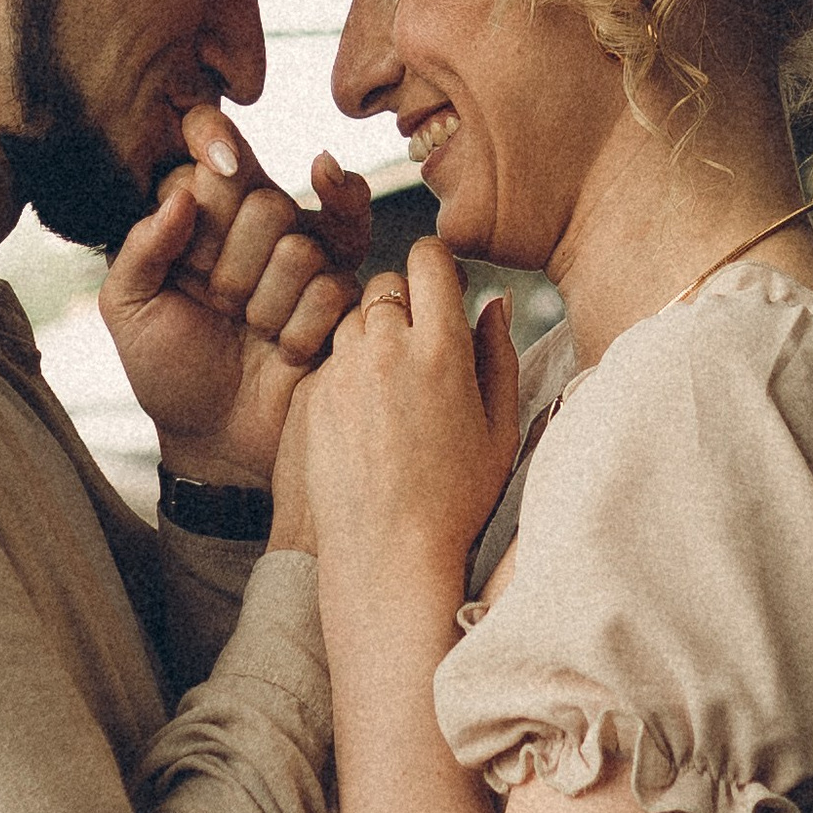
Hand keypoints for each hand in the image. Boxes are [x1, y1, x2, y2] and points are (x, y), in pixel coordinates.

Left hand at [99, 109, 370, 486]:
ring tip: (250, 333)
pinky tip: (283, 351)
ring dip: (265, 308)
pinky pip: (334, 291)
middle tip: (217, 303)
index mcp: (207, 216)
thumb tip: (181, 194)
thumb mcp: (127, 309)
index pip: (220, 155)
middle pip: (266, 204)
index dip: (215, 167)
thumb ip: (141, 246)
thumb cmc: (168, 370)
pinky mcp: (344, 299)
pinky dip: (298, 333)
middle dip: (232, 269)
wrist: (216, 440)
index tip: (204, 204)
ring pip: (301, 251)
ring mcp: (308, 261)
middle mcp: (262, 229)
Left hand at [301, 239, 519, 580]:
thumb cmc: (457, 499)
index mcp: (442, 348)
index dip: (438, 267)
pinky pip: (330, 359)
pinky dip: (348, 370)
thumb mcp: (500, 427)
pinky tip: (366, 416)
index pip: (429, 259)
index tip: (444, 287)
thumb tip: (495, 300)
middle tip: (422, 344)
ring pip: (353, 318)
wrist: (389, 553)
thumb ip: (500, 354)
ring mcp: (343, 371)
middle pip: (387, 283)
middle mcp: (387, 348)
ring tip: (393, 386)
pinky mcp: (312, 396)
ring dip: (374, 334)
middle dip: (405, 300)